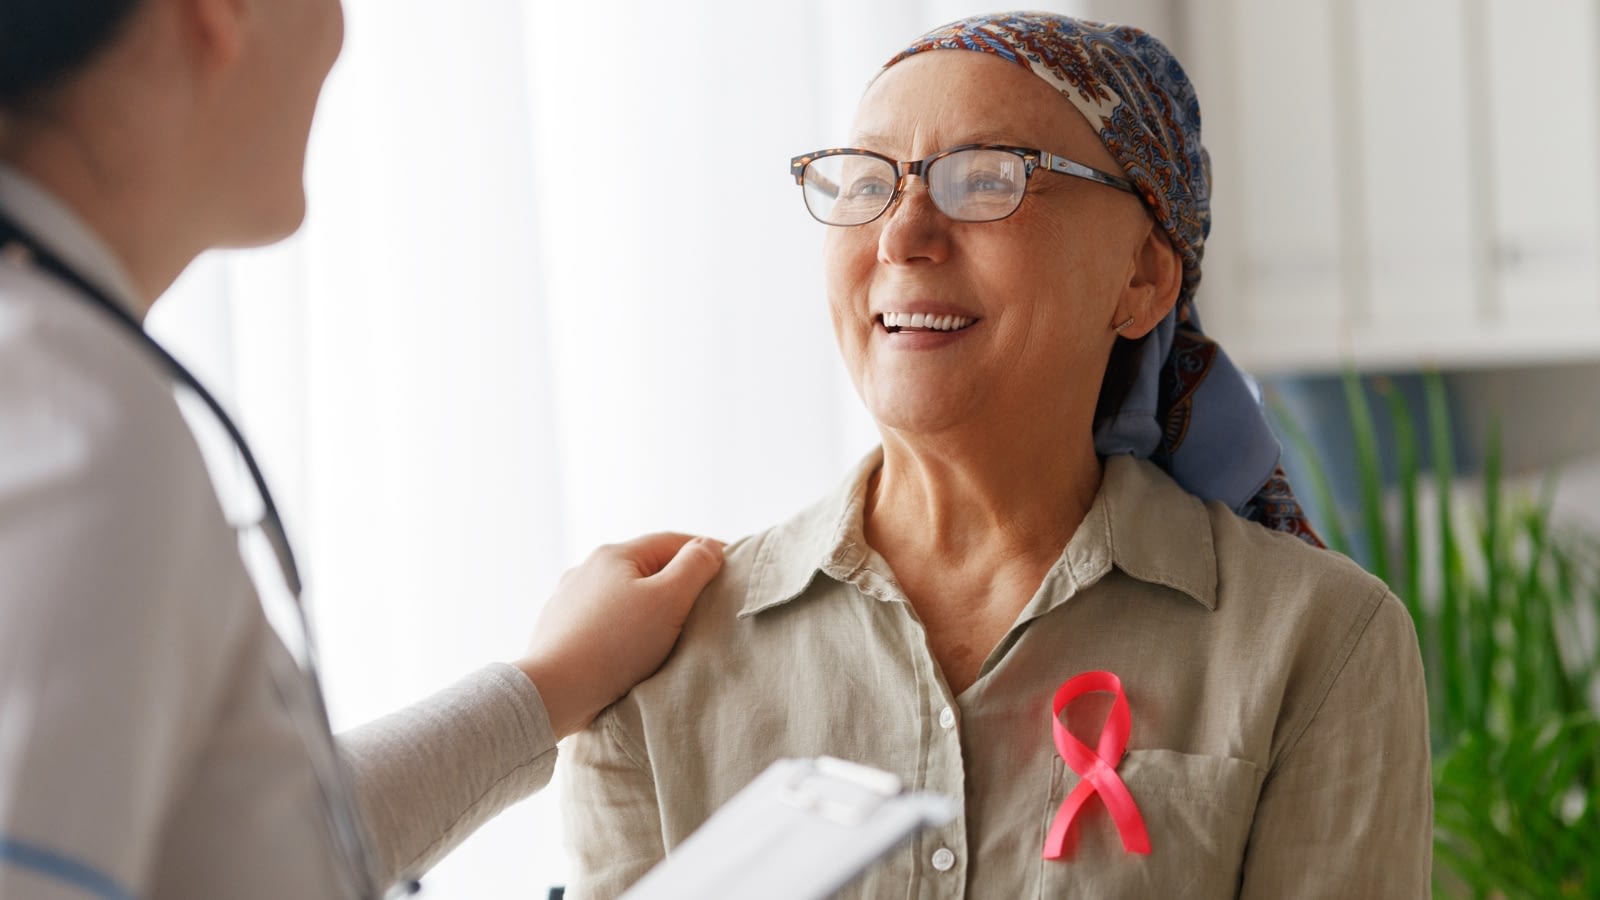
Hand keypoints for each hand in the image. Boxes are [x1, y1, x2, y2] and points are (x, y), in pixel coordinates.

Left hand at [515, 532, 723, 737]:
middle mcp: (587, 570)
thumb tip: (708, 547)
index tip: (730, 569)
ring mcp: (568, 600)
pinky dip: (622, 629)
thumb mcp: (668, 600)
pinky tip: (630, 650)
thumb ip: (695, 567)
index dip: (705, 551)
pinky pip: (602, 622)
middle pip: (645, 568)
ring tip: (667, 632)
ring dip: (647, 607)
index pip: (672, 541)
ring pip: (622, 596)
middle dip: (676, 582)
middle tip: (703, 604)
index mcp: (615, 555)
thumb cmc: (615, 645)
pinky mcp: (559, 631)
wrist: (554, 691)